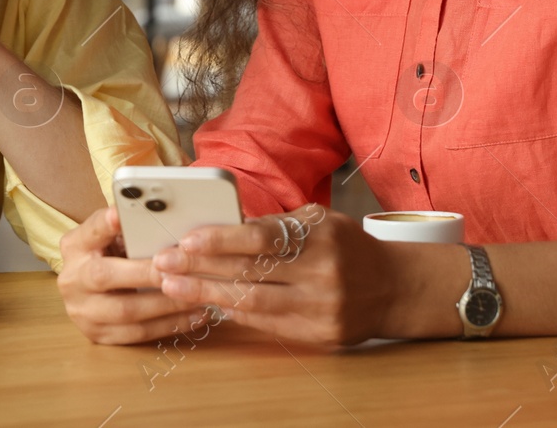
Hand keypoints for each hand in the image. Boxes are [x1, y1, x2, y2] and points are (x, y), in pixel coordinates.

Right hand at [57, 207, 213, 344]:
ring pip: (126, 311)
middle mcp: (72, 280)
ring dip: (166, 304)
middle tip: (179, 269)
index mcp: (75, 247)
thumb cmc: (111, 253)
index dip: (105, 225)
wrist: (88, 289)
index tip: (119, 215)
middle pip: (105, 276)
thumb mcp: (113, 235)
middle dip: (145, 273)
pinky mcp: (98, 335)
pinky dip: (170, 325)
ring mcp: (82, 311)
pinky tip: (194, 315)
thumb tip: (163, 214)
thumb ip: (130, 228)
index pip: (90, 231)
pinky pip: (137, 334)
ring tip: (197, 294)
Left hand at [151, 205, 415, 346]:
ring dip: (207, 293)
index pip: (263, 238)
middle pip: (252, 272)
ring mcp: (322, 309)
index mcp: (322, 237)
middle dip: (201, 267)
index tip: (187, 238)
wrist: (392, 287)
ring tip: (173, 285)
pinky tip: (207, 302)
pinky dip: (233, 312)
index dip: (222, 239)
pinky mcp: (319, 336)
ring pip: (254, 303)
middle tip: (163, 262)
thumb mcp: (319, 221)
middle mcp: (323, 274)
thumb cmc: (346, 246)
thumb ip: (276, 225)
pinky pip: (266, 324)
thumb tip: (221, 222)